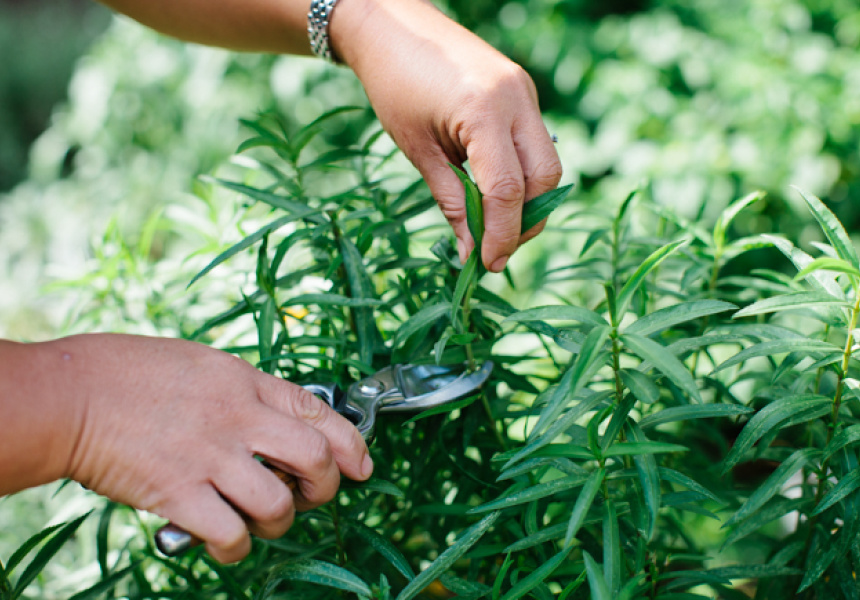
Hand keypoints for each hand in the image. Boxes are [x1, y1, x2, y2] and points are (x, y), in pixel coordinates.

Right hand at [11, 334, 371, 562]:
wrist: (73, 396)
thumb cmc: (130, 372)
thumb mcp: (202, 363)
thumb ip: (243, 391)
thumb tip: (274, 420)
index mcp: (245, 382)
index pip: (318, 410)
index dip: (352, 442)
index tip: (362, 465)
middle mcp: (237, 418)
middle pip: (315, 457)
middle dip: (327, 485)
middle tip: (314, 496)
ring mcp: (211, 456)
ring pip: (279, 503)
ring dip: (281, 522)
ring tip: (265, 520)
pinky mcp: (179, 493)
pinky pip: (232, 534)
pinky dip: (238, 548)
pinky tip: (228, 542)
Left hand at [332, 0, 562, 271]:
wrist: (393, 26)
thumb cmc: (394, 86)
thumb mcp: (418, 150)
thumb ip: (451, 201)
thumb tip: (470, 252)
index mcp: (484, 112)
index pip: (508, 189)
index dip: (502, 235)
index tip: (489, 265)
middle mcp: (516, 99)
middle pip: (545, 178)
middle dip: (526, 221)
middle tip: (496, 249)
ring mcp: (524, 92)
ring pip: (547, 162)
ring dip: (527, 200)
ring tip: (493, 224)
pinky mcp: (522, 91)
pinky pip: (534, 143)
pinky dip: (521, 174)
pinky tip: (494, 190)